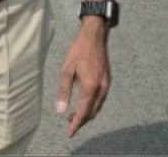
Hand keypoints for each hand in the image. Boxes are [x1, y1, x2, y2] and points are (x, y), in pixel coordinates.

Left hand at [55, 19, 110, 137]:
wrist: (94, 35)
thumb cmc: (79, 49)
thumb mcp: (67, 69)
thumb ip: (63, 91)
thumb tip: (60, 110)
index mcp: (91, 86)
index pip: (83, 111)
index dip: (76, 124)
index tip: (69, 133)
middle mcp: (101, 87)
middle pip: (92, 112)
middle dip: (81, 120)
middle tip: (68, 126)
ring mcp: (106, 83)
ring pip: (97, 106)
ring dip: (86, 113)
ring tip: (73, 116)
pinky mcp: (107, 79)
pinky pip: (100, 98)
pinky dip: (92, 105)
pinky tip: (83, 103)